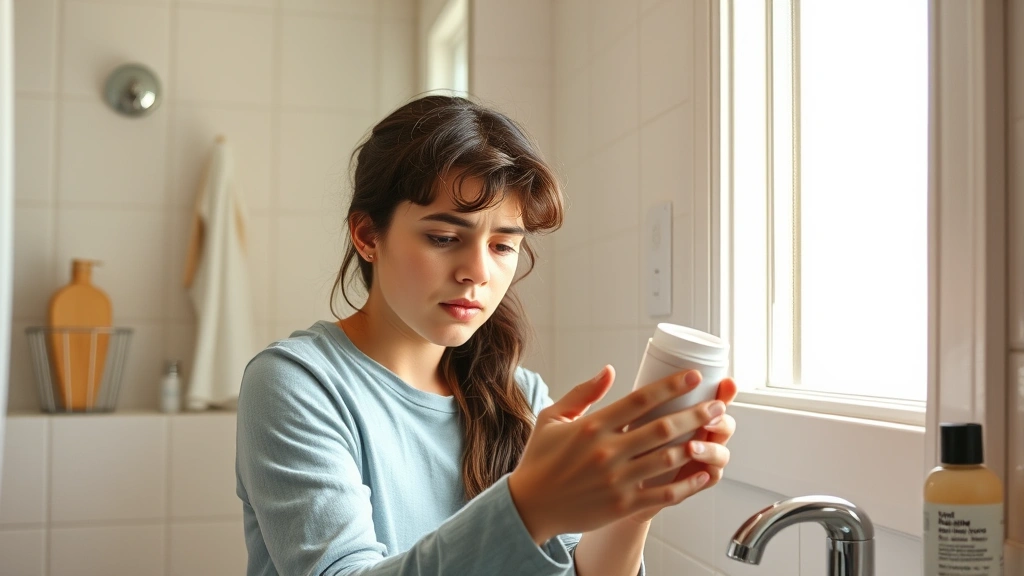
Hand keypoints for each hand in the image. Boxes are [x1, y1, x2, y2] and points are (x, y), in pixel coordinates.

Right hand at [507, 366, 725, 543]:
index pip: (640, 400)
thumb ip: (583, 393)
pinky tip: (703, 473)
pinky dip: (687, 484)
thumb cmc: (540, 460)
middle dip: (695, 414)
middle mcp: (608, 451)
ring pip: (667, 459)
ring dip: (696, 444)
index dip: (671, 386)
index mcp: (593, 426)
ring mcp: (617, 480)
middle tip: (718, 405)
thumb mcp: (553, 417)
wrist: (529, 506)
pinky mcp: (622, 504)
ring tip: (716, 433)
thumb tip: (610, 370)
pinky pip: (662, 494)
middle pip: (662, 428)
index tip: (694, 377)